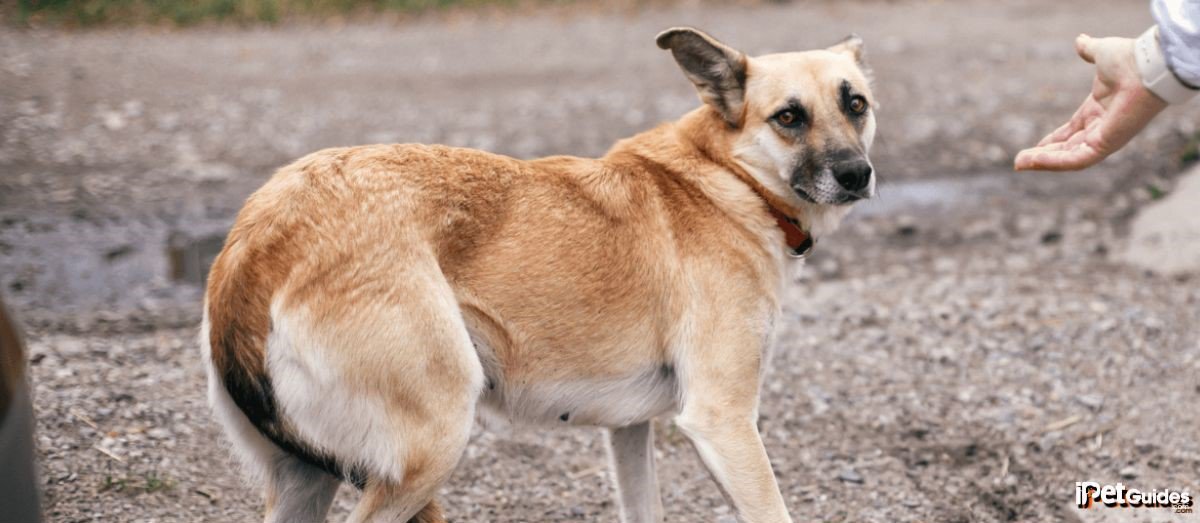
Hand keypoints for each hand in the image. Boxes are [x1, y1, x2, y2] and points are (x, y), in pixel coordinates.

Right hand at [1014, 34, 1167, 170]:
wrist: (1146, 65)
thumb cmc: (1130, 60)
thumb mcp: (1101, 53)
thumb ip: (1089, 51)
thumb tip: (1080, 40)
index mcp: (1099, 110)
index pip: (1072, 132)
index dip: (1052, 140)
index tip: (1034, 147)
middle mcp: (1102, 127)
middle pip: (1067, 148)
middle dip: (1043, 156)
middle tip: (1019, 162)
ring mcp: (1105, 138)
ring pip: (1069, 158)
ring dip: (1043, 163)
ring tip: (1019, 164)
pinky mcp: (1105, 145)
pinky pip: (1076, 159)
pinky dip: (1053, 162)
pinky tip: (1032, 160)